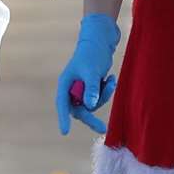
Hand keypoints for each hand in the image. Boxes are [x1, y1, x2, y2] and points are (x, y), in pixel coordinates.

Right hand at [56, 13, 120, 135]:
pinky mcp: (91, 88)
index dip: (63, 118)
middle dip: (92, 116)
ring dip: (103, 95)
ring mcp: (82, 89)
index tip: (65, 132)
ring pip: (92, 104)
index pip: (62, 104)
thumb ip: (91, 88)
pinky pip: (99, 97)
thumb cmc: (92, 54)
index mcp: (65, 84)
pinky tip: (111, 78)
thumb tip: (90, 105)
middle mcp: (71, 88)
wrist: (101, 41)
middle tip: (103, 129)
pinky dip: (106, 90)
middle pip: (79, 109)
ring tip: (110, 81)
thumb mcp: (92, 71)